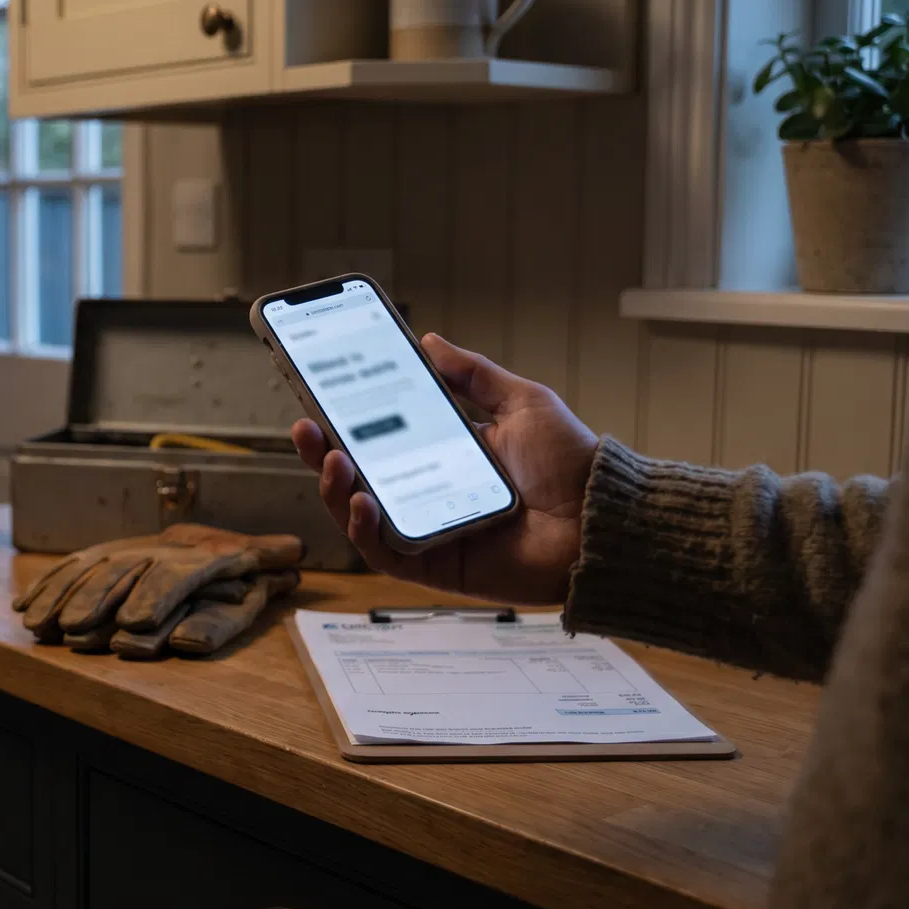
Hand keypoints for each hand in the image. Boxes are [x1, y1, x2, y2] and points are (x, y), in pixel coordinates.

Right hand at [292, 334, 598, 606]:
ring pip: (359, 516)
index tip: (319, 394)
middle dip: (322, 452)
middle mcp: (428, 494)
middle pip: (357, 477)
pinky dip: (364, 529)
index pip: (380, 439)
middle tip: (307, 425)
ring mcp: (428, 532)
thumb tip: (430, 341)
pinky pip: (384, 553)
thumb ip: (474, 375)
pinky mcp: (435, 567)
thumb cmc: (571, 464)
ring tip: (332, 459)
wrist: (602, 518)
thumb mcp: (521, 402)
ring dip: (334, 488)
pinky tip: (360, 502)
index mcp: (443, 456)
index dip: (345, 421)